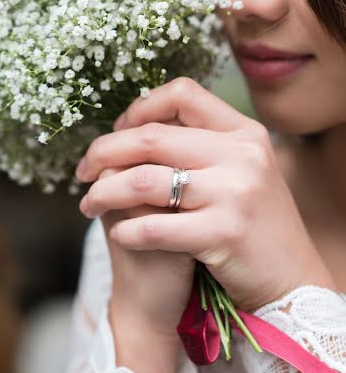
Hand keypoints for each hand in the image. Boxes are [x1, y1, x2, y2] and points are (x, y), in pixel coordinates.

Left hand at [78, 77, 335, 314]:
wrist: (290, 278)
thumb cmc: (253, 223)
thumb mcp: (241, 171)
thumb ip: (199, 146)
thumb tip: (131, 130)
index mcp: (243, 133)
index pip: (182, 94)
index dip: (140, 107)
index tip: (118, 130)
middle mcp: (242, 155)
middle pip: (151, 136)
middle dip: (103, 151)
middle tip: (82, 170)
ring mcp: (235, 193)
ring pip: (143, 180)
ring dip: (103, 192)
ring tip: (89, 204)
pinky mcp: (224, 233)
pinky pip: (154, 227)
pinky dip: (126, 230)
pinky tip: (118, 234)